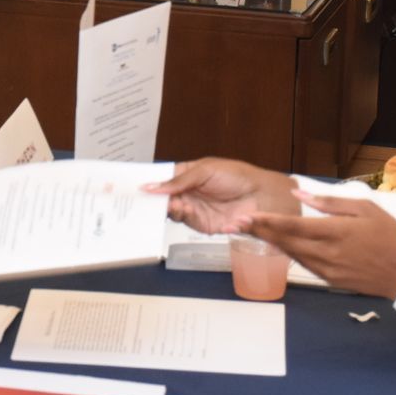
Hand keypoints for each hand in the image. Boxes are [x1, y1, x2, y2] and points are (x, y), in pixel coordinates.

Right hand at [144, 158, 300, 234]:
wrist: (261, 196)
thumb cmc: (238, 176)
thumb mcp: (205, 170)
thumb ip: (178, 180)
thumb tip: (153, 186)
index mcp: (187, 174)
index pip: (162, 178)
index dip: (149, 181)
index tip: (134, 184)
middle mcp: (188, 192)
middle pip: (162, 197)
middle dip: (151, 197)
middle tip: (141, 198)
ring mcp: (193, 208)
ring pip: (169, 210)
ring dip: (165, 207)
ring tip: (165, 202)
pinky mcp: (200, 223)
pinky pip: (183, 221)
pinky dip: (178, 215)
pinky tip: (179, 208)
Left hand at [249, 192, 395, 300]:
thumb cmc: (389, 237)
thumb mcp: (365, 209)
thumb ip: (330, 202)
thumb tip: (299, 194)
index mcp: (334, 233)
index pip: (292, 226)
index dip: (266, 222)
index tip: (246, 216)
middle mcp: (325, 253)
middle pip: (284, 242)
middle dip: (259, 232)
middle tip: (236, 224)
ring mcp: (325, 269)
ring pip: (290, 254)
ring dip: (269, 243)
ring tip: (249, 232)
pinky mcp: (328, 279)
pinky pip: (302, 263)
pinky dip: (286, 253)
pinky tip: (276, 245)